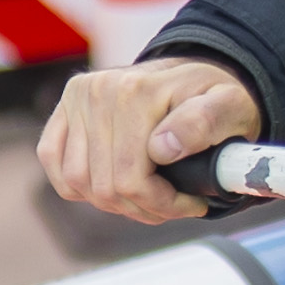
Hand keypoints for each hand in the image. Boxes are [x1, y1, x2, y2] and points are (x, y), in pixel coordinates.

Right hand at [36, 57, 258, 224]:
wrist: (190, 76)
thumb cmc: (213, 97)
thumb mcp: (230, 106)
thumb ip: (204, 123)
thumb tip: (161, 148)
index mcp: (135, 91)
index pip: (131, 179)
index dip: (164, 204)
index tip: (193, 204)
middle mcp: (98, 91)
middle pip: (104, 187)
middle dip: (142, 208)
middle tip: (172, 206)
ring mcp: (76, 100)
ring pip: (78, 182)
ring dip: (113, 203)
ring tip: (147, 198)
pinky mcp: (62, 110)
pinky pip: (54, 163)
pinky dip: (79, 186)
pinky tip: (112, 186)